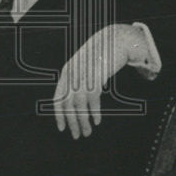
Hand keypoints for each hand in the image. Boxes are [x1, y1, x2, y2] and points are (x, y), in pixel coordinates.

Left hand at [53, 24, 143, 138]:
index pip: (58, 98)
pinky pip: (92, 99)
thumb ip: (80, 81)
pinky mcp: (96, 74)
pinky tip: (97, 120)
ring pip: (79, 104)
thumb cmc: (103, 55)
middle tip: (77, 136)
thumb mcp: (86, 67)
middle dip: (72, 123)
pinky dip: (94, 112)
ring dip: (83, 122)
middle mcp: (72, 73)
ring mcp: (83, 74)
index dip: (59, 115)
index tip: (62, 129)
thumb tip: (79, 103)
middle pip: (67, 104)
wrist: (117, 39)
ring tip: (88, 132)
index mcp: (67, 72)